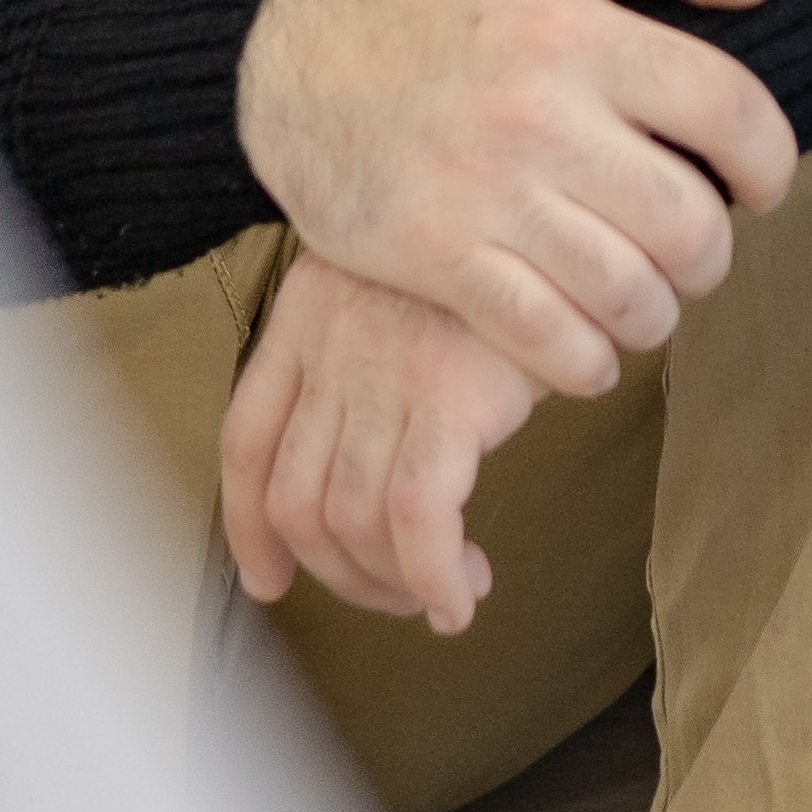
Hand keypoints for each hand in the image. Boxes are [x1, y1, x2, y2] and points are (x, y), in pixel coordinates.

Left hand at [221, 253, 537, 634]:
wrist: (564, 216)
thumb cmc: (499, 258)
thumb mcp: (404, 280)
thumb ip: (366, 352)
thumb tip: (356, 470)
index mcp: (306, 313)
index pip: (247, 442)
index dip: (249, 529)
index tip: (271, 580)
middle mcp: (330, 344)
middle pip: (296, 501)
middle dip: (339, 573)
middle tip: (393, 594)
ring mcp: (385, 370)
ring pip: (351, 521)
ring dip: (392, 584)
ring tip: (443, 592)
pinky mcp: (449, 394)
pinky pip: (416, 519)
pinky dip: (432, 577)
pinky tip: (461, 596)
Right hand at [233, 0, 798, 401]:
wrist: (297, 67)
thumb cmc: (444, 9)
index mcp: (581, 35)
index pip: (728, 110)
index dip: (770, 160)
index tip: (760, 182)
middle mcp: (541, 116)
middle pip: (688, 224)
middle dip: (713, 253)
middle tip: (695, 249)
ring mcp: (488, 195)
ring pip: (627, 294)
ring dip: (656, 314)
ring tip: (646, 297)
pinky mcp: (439, 257)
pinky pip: (547, 339)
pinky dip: (587, 361)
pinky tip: (588, 345)